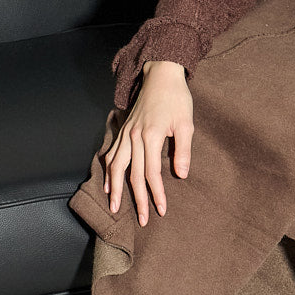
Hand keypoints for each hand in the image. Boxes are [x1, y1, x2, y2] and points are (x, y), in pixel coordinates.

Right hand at [103, 61, 192, 225]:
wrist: (161, 74)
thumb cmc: (177, 99)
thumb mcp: (186, 123)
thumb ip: (183, 150)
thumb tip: (181, 175)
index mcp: (150, 136)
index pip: (152, 173)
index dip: (157, 194)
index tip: (161, 210)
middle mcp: (134, 137)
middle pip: (133, 175)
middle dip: (137, 199)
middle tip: (143, 220)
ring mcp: (126, 133)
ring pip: (116, 166)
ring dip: (115, 189)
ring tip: (115, 208)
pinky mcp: (123, 130)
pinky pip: (112, 154)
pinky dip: (108, 171)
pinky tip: (108, 184)